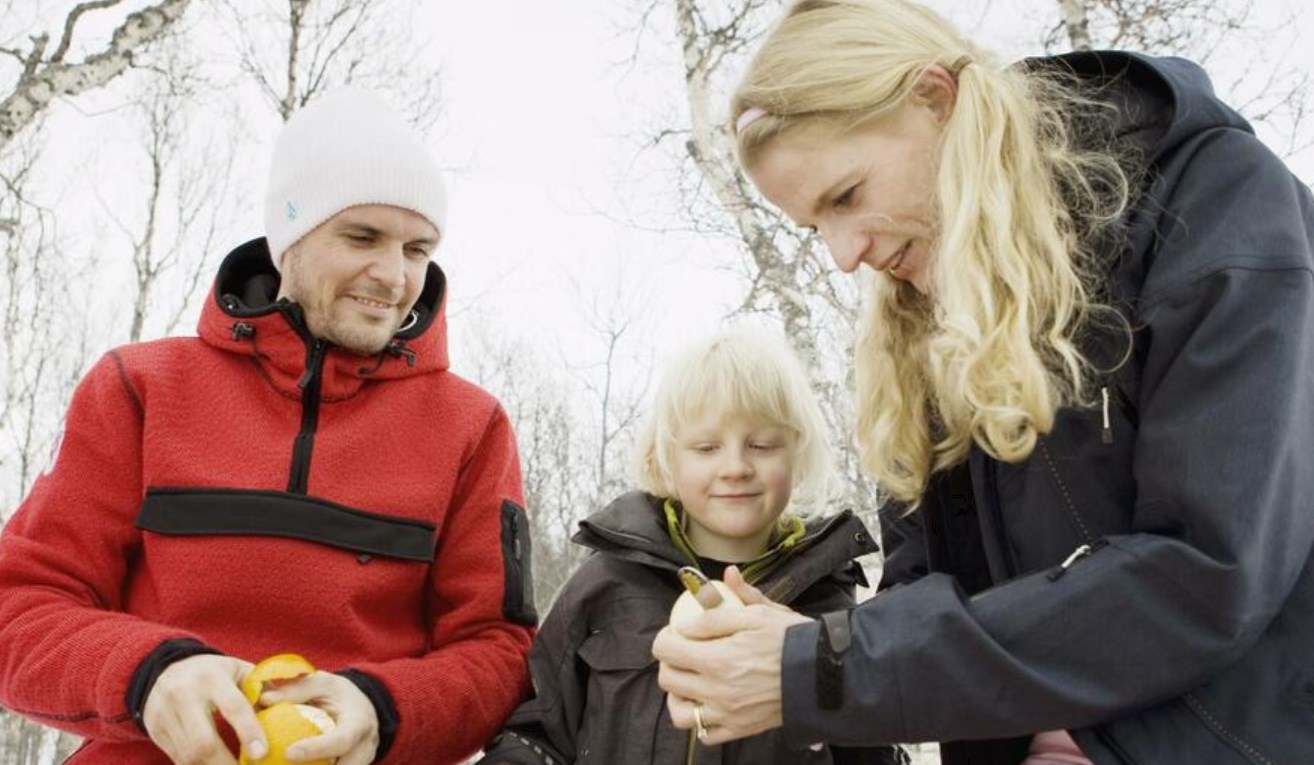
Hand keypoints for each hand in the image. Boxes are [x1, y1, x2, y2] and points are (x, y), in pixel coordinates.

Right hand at [143, 654, 263, 764]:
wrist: (164, 669)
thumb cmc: (212, 672)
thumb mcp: (237, 670)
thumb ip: (261, 688)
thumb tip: (287, 709)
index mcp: (212, 678)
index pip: (233, 707)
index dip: (249, 732)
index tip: (262, 754)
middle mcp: (185, 696)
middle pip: (203, 743)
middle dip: (226, 764)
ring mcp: (166, 715)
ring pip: (189, 756)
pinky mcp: (156, 731)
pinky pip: (178, 759)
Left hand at [259, 671, 378, 764]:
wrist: (362, 707)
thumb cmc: (338, 694)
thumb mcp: (322, 683)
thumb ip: (296, 690)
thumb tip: (264, 699)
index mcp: (360, 722)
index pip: (342, 740)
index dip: (317, 749)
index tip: (289, 753)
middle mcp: (365, 747)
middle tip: (285, 763)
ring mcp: (361, 762)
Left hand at [653, 566, 810, 745]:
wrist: (823, 674)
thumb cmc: (792, 640)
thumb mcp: (759, 613)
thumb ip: (722, 608)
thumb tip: (700, 595)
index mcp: (718, 659)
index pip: (666, 650)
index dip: (666, 636)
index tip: (677, 631)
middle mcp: (717, 691)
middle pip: (667, 679)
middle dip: (668, 662)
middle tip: (683, 652)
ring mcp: (727, 714)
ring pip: (680, 713)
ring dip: (678, 696)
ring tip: (690, 682)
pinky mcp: (740, 729)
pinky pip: (706, 735)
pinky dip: (701, 721)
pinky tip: (710, 703)